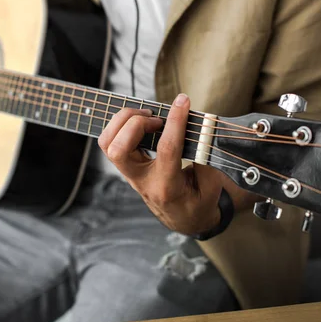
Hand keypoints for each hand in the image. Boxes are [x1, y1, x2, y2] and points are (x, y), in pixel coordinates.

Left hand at [98, 93, 224, 234]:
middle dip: (136, 123)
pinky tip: (140, 121)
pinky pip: (109, 142)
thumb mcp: (212, 185)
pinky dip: (120, 125)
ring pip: (107, 144)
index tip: (183, 101)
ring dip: (123, 122)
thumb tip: (200, 126)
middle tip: (158, 118)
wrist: (183, 220)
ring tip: (147, 116)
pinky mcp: (125, 167)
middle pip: (119, 149)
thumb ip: (206, 157)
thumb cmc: (199, 202)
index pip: (166, 150)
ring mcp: (129, 175)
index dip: (175, 122)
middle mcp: (142, 181)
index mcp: (167, 188)